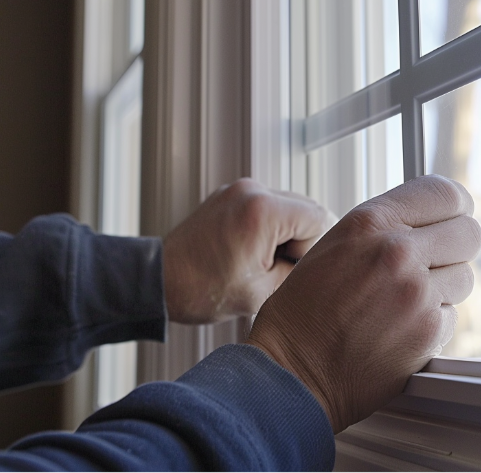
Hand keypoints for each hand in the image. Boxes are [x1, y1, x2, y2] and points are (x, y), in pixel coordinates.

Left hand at [163, 178, 332, 323]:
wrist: (160, 281)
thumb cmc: (203, 290)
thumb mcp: (265, 291)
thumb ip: (300, 269)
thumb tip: (317, 256)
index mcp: (263, 210)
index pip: (320, 220)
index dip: (308, 251)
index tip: (281, 269)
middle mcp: (253, 190)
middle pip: (308, 209)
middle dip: (299, 240)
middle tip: (270, 266)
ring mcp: (240, 188)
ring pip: (290, 207)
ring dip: (284, 233)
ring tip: (256, 258)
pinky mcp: (231, 193)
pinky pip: (268, 205)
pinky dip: (268, 226)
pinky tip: (247, 249)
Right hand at [246, 175, 480, 432]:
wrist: (292, 369)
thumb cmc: (305, 309)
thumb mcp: (337, 244)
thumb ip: (386, 226)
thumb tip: (432, 220)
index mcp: (371, 221)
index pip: (445, 194)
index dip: (455, 208)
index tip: (452, 220)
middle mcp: (397, 250)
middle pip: (468, 233)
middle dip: (455, 249)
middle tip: (433, 264)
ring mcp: (416, 292)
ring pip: (464, 277)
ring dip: (443, 290)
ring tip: (403, 303)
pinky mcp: (428, 331)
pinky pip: (452, 316)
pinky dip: (433, 324)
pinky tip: (398, 330)